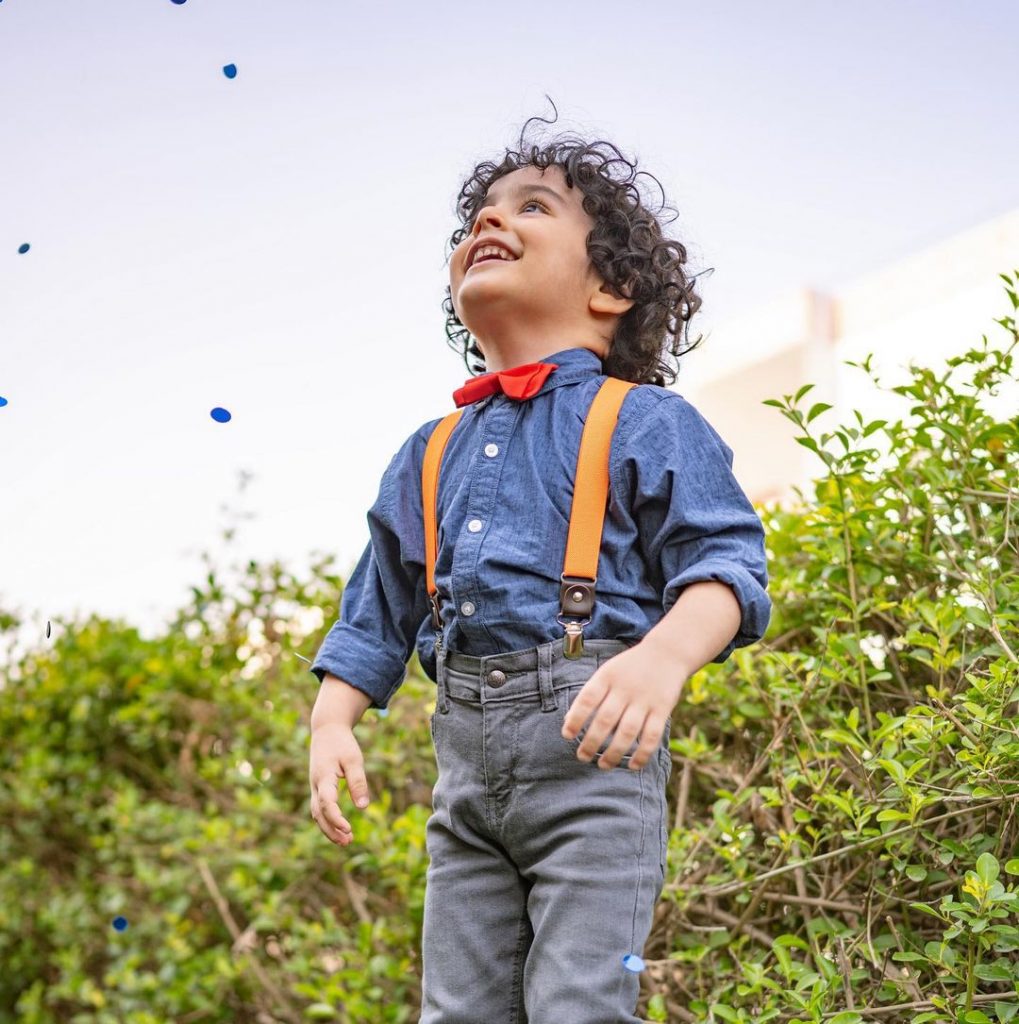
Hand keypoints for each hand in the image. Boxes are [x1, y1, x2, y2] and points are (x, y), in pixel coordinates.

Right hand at [309, 721, 371, 845]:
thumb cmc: (342, 744)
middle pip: (318, 813)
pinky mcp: (318, 787)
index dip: (336, 818)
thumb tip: (363, 808)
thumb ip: (358, 782)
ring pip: (317, 813)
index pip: (326, 803)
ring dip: (329, 828)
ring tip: (347, 841)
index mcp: (323, 777)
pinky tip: (341, 828)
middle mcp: (315, 785)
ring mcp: (314, 787)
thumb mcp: (354, 759)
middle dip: (331, 830)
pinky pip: (319, 808)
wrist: (327, 730)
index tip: (349, 828)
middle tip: (348, 842)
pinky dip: (328, 820)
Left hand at [560, 638, 688, 769]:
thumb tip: (569, 721)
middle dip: (591, 742)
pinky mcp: (663, 709)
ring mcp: (645, 699)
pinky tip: (632, 765)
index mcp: (608, 676)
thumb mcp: (607, 673)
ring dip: (614, 752)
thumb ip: (590, 694)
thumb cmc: (629, 668)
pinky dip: (642, 753)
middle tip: (582, 757)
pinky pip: (652, 735)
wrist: (666, 653)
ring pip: (627, 731)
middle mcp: (625, 688)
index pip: (588, 699)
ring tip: (603, 765)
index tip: (566, 735)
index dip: (575, 718)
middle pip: (605, 719)